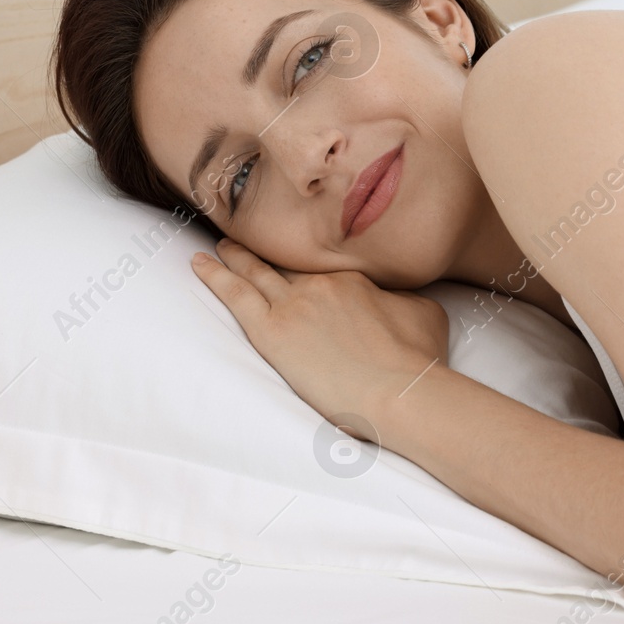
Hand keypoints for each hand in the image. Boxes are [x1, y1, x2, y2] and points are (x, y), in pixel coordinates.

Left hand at [191, 239, 448, 422]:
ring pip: (256, 270)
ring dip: (236, 255)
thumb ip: (404, 296)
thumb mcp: (425, 312)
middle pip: (284, 260)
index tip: (296, 248)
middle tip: (246, 232)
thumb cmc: (418, 359)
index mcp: (353, 277)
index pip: (320, 261)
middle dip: (266, 247)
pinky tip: (198, 263)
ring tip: (220, 244)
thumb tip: (396, 296)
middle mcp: (319, 282)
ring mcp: (293, 304)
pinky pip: (235, 295)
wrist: (401, 390)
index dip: (304, 253)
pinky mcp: (273, 332)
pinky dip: (215, 276)